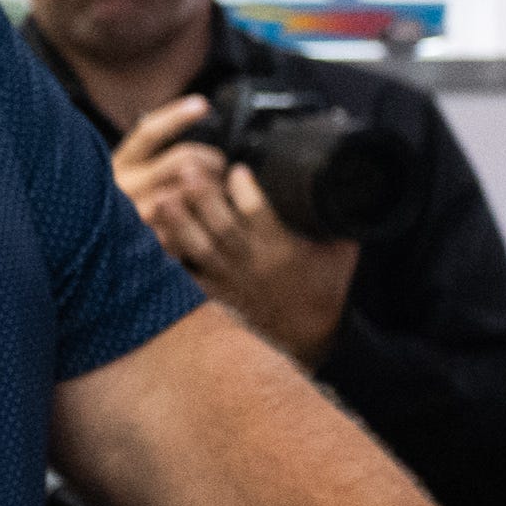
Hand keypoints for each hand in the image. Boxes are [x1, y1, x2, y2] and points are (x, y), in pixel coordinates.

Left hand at [113, 100, 358, 365]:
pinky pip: (187, 276)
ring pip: (198, 248)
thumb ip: (342, 222)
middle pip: (221, 227)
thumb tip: (351, 186)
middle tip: (188, 167)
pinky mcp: (216, 292)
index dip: (246, 190)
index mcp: (282, 251)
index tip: (238, 168)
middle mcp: (252, 265)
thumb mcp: (343, 254)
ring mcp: (230, 280)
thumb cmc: (326, 290)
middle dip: (203, 196)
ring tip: (164, 197)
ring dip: (180, 222)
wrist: (310, 338)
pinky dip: (169, 258)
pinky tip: (155, 236)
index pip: (261, 215)